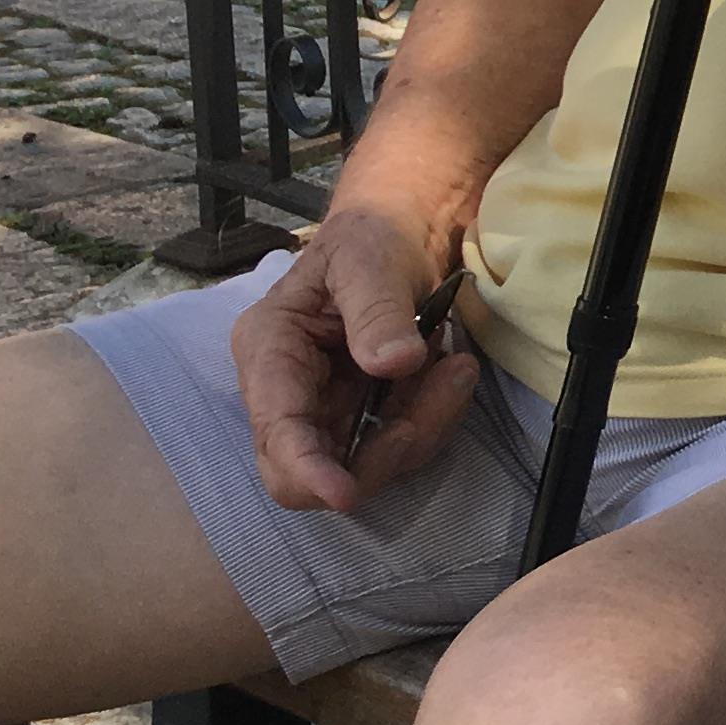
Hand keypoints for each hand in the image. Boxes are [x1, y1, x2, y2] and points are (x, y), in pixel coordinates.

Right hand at [229, 200, 477, 512]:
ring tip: (456, 368)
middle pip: (310, 469)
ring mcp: (325, 408)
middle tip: (443, 390)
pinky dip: (431, 419)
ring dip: (420, 428)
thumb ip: (376, 310)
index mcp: (268, 350)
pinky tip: (452, 373)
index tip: (344, 493)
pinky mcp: (363, 416)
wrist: (401, 231)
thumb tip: (392, 364)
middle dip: (379, 455)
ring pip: (363, 464)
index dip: (305, 469)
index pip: (275, 430)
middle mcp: (287, 391)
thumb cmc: (371, 236)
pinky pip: (398, 444)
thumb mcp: (371, 259)